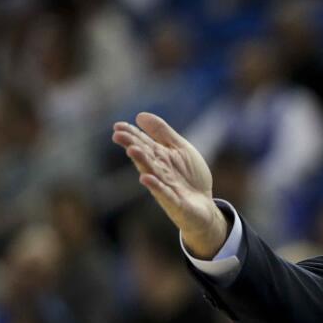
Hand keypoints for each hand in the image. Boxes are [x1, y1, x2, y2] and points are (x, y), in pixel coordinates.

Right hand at [111, 112, 227, 258]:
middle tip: (118, 135)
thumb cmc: (190, 177)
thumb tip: (139, 116)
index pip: (144, 143)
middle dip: (133, 145)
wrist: (205, 206)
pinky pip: (165, 194)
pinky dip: (156, 187)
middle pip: (145, 157)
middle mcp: (159, 171)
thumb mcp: (180, 149)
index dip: (132, 135)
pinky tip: (146, 179)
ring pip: (152, 173)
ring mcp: (166, 187)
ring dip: (142, 162)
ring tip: (132, 150)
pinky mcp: (176, 203)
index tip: (118, 126)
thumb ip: (163, 133)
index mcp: (160, 157)